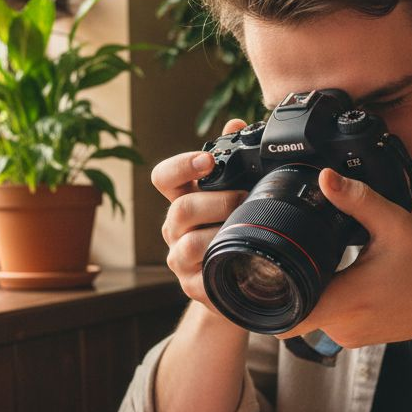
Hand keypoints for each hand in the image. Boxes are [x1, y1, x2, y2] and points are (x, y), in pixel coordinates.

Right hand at [152, 119, 248, 312]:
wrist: (243, 279)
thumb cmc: (239, 229)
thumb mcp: (240, 192)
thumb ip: (236, 160)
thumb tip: (236, 124)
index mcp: (184, 199)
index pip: (165, 177)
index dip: (182, 166)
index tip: (208, 160)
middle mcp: (176, 228)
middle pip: (181, 209)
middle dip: (216, 202)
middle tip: (244, 200)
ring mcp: (180, 259)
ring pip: (188, 244)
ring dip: (220, 234)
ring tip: (246, 231)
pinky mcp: (192, 287)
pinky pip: (201, 279)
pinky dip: (222, 268)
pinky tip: (241, 261)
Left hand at [279, 168, 411, 347]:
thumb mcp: (395, 225)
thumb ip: (357, 200)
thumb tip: (326, 178)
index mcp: (343, 301)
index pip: (283, 315)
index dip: (264, 296)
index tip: (259, 273)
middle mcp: (341, 326)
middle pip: (292, 309)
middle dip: (290, 283)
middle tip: (299, 254)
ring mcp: (349, 336)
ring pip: (310, 314)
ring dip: (312, 291)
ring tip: (331, 265)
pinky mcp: (358, 337)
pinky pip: (330, 319)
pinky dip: (331, 300)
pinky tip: (347, 279)